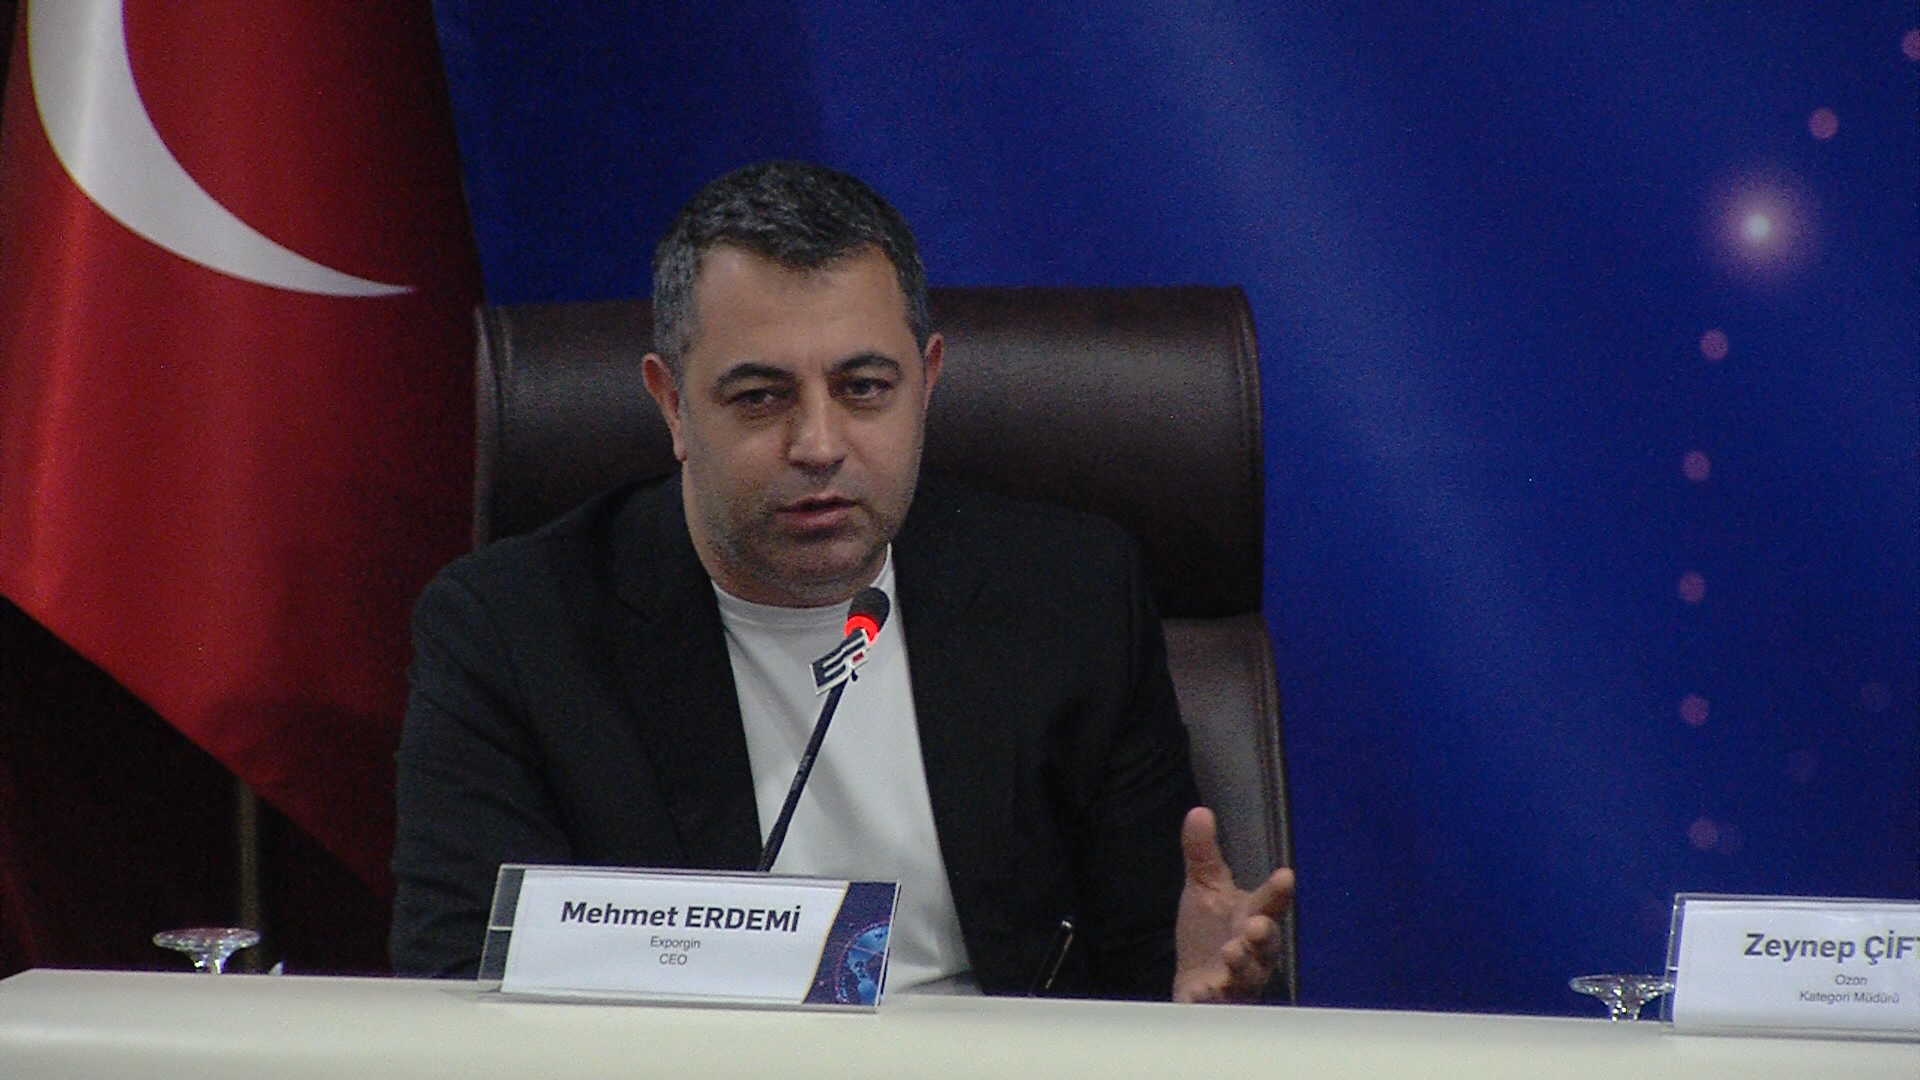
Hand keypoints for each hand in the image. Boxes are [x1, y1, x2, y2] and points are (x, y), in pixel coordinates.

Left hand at [1171, 806, 1294, 1002]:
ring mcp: (1238, 980)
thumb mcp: (1204, 887)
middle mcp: (1254, 951)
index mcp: (1253, 917)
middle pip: (1266, 945)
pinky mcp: (1218, 1003)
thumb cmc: (1209, 932)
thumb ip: (1203, 853)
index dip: (1278, 891)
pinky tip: (1203, 991)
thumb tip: (1199, 810)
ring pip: (1249, 976)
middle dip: (1264, 935)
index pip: (1270, 903)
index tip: (1285, 875)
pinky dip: (1212, 998)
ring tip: (1231, 952)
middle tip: (1255, 925)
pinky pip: (1219, 1003)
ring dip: (1242, 965)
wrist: (1195, 982)